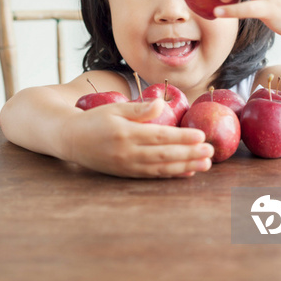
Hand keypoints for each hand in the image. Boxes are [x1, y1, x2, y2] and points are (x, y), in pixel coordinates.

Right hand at [61, 98, 213, 177]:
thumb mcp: (114, 108)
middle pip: (165, 155)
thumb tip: (160, 104)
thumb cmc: (94, 119)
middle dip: (190, 154)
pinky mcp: (126, 174)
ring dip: (185, 166)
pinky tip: (187, 172)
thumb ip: (138, 108)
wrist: (70, 139)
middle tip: (211, 152)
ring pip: (161, 168)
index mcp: (125, 133)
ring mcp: (127, 166)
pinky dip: (171, 175)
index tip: (201, 136)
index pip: (160, 136)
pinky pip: (152, 176)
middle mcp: (128, 152)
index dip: (182, 137)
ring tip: (205, 164)